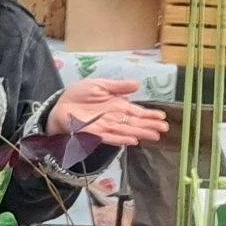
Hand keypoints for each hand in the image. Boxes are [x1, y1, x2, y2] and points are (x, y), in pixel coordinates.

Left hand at [48, 78, 168, 146]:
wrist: (61, 106)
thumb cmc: (79, 95)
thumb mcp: (100, 85)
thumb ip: (118, 86)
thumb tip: (138, 85)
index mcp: (117, 105)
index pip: (137, 111)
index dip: (149, 115)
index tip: (162, 117)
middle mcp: (114, 117)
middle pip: (135, 122)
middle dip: (150, 126)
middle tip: (164, 129)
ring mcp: (106, 126)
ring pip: (127, 130)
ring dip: (140, 133)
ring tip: (154, 135)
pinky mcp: (95, 133)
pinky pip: (111, 137)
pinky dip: (121, 138)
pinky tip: (133, 140)